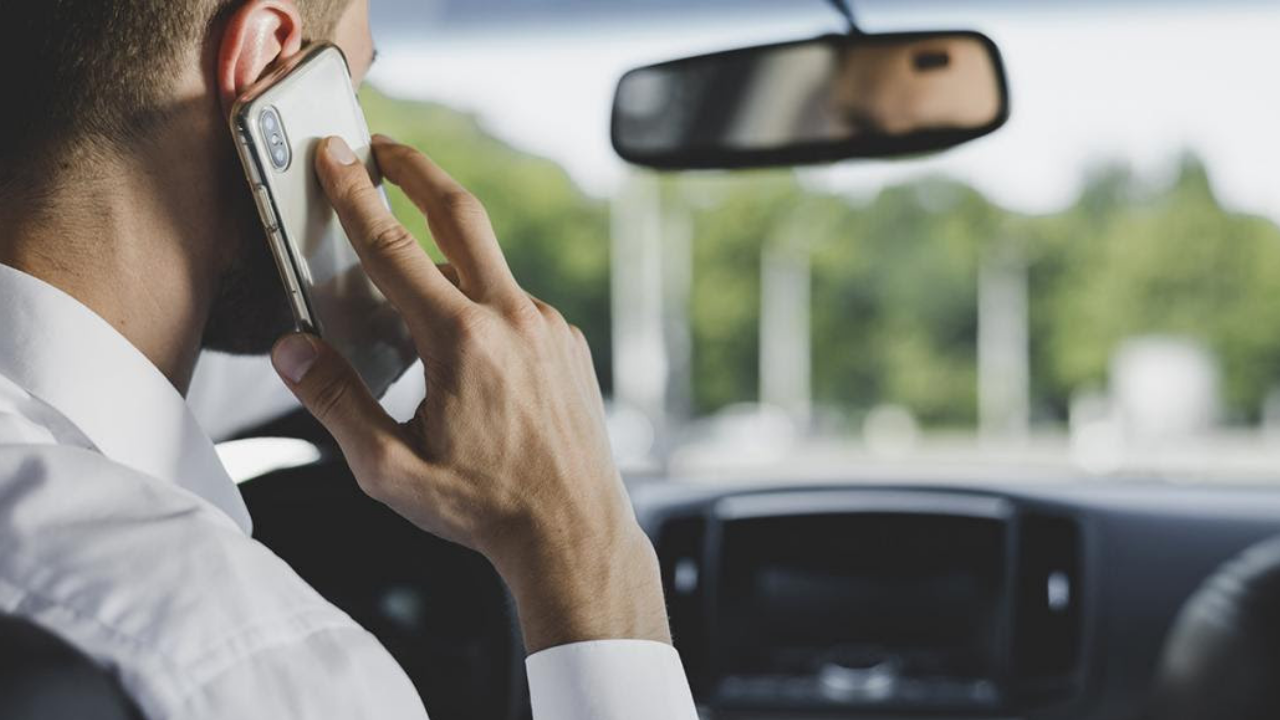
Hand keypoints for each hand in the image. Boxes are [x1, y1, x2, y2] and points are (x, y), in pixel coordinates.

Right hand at [270, 135, 669, 653]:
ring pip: (486, 269)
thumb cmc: (484, 507)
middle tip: (383, 147)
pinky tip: (464, 353)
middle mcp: (511, 320)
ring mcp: (546, 327)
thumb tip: (292, 350)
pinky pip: (513, 305)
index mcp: (461, 342)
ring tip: (410, 288)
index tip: (336, 154)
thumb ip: (336, 402)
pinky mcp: (566, 341)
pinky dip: (480, 307)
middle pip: (460, 215)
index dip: (355, 195)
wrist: (573, 531)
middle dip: (417, 170)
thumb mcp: (391, 470)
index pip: (392, 249)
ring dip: (447, 259)